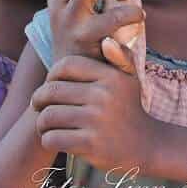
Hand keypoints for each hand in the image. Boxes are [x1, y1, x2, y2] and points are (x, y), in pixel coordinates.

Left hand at [32, 55, 157, 171]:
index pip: (66, 66)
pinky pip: (53, 138)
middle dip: (38, 100)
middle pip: (52, 91)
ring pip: (49, 116)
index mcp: (110, 76)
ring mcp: (96, 120)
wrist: (148, 146)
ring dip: (41, 122)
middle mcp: (103, 96)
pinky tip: (53, 139)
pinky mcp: (90, 144)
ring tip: (45, 125)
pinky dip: (47, 139)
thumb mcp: (130, 80)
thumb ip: (120, 57)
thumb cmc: (131, 109)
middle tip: (38, 107)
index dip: (51, 75)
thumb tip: (106, 41)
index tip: (49, 85)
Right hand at [47, 0, 143, 64]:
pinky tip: (138, 20)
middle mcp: (59, 9)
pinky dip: (132, 13)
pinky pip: (113, 15)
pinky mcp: (85, 40)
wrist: (73, 87)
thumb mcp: (79, 19)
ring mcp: (69, 24)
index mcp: (57, 1)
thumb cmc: (87, 49)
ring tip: (127, 1)